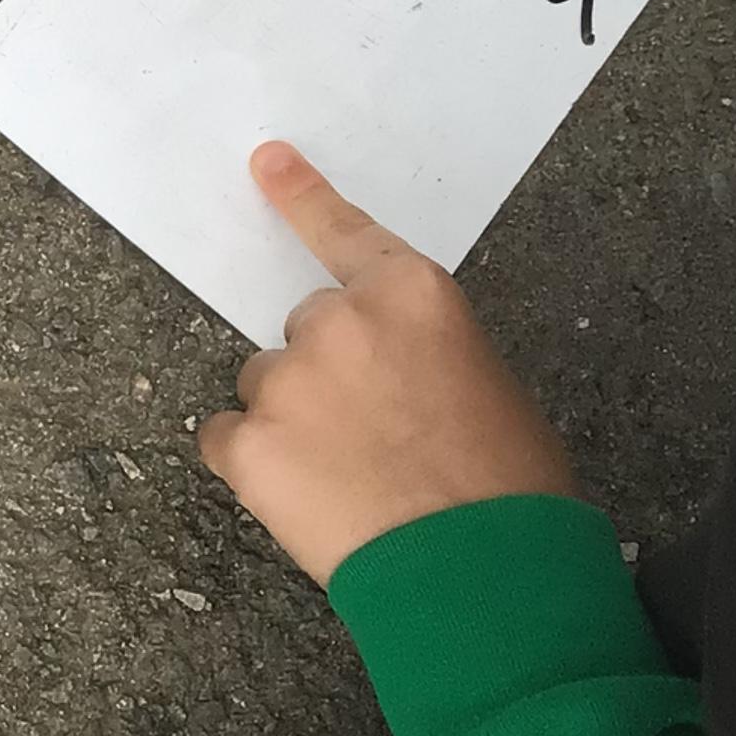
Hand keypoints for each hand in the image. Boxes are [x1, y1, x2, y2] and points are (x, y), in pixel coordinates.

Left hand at [199, 144, 579, 587]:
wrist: (481, 574)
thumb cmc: (508, 487)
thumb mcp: (485, 385)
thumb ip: (420, 351)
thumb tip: (385, 370)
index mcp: (412, 296)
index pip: (344, 234)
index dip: (301, 197)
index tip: (265, 161)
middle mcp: (339, 322)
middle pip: (305, 329)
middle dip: (328, 373)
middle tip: (375, 436)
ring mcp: (286, 380)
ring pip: (267, 386)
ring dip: (291, 420)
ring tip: (351, 477)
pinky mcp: (247, 443)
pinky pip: (227, 438)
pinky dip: (255, 465)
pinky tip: (308, 499)